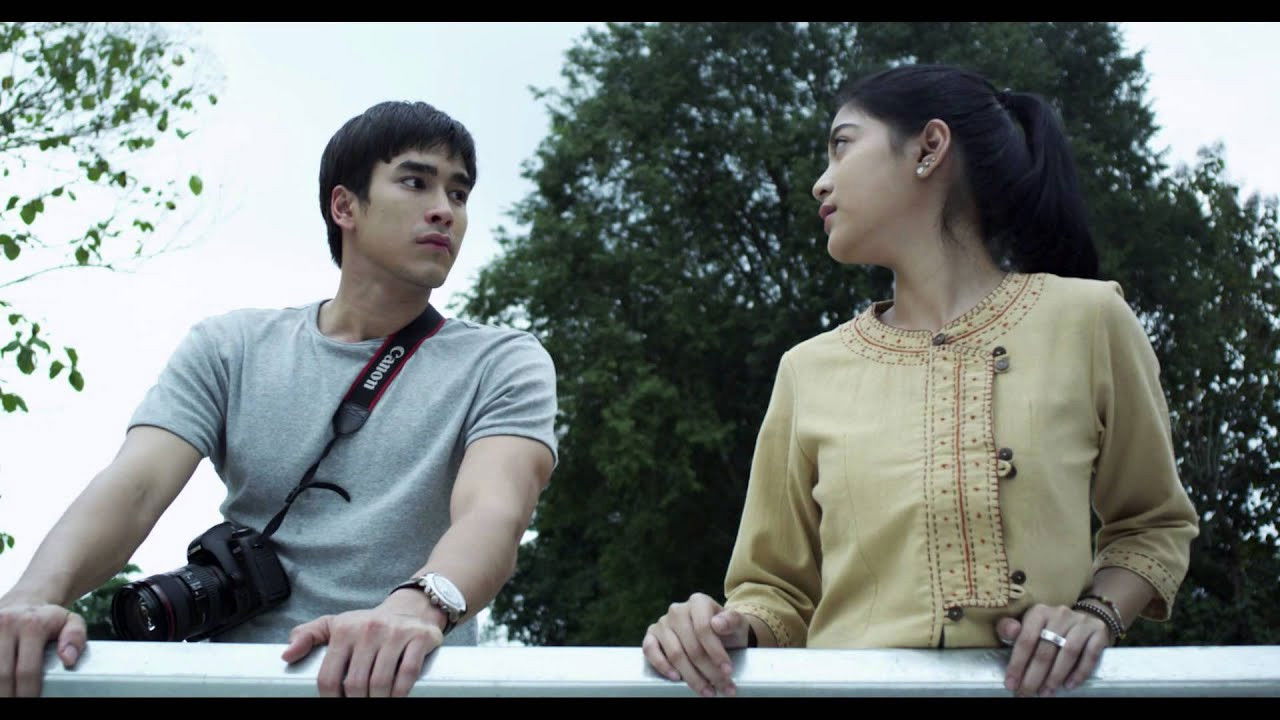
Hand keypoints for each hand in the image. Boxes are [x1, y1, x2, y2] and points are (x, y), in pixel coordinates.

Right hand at [0, 601, 86, 696]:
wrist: (25, 598)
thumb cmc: (48, 617)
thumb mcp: (71, 621)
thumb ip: (75, 637)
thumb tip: (68, 660)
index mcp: (32, 625)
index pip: (27, 670)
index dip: (28, 692)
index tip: (32, 701)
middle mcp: (6, 625)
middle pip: (3, 674)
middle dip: (9, 695)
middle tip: (17, 704)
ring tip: (7, 695)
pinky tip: (1, 684)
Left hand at [281, 591, 445, 696]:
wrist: (411, 608)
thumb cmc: (367, 624)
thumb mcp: (336, 625)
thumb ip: (308, 636)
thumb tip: (286, 655)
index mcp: (345, 630)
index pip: (329, 677)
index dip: (331, 699)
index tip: (337, 703)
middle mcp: (369, 629)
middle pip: (356, 684)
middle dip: (358, 702)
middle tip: (360, 703)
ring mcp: (395, 633)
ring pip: (381, 682)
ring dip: (379, 700)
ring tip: (377, 702)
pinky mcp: (419, 638)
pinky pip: (408, 673)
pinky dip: (400, 691)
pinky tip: (396, 696)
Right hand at [642, 592, 749, 697]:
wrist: (718, 635)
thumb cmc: (727, 630)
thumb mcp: (737, 624)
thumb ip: (732, 621)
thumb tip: (717, 623)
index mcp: (698, 602)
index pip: (703, 628)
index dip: (716, 652)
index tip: (728, 670)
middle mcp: (677, 610)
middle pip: (691, 646)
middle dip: (709, 671)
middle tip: (723, 686)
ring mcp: (663, 623)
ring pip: (675, 654)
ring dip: (692, 676)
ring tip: (707, 690)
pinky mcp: (651, 636)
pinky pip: (650, 651)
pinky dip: (662, 666)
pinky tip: (676, 678)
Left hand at [998, 603, 1111, 696]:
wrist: (1085, 619)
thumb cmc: (1049, 627)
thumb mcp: (1028, 624)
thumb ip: (1010, 629)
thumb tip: (1009, 631)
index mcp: (1039, 612)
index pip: (1026, 640)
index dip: (1017, 664)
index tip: (1011, 684)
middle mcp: (1060, 614)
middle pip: (1046, 650)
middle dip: (1034, 676)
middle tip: (1027, 693)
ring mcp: (1081, 622)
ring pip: (1068, 653)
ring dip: (1055, 676)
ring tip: (1046, 692)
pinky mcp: (1098, 632)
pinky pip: (1090, 655)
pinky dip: (1080, 672)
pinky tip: (1069, 685)